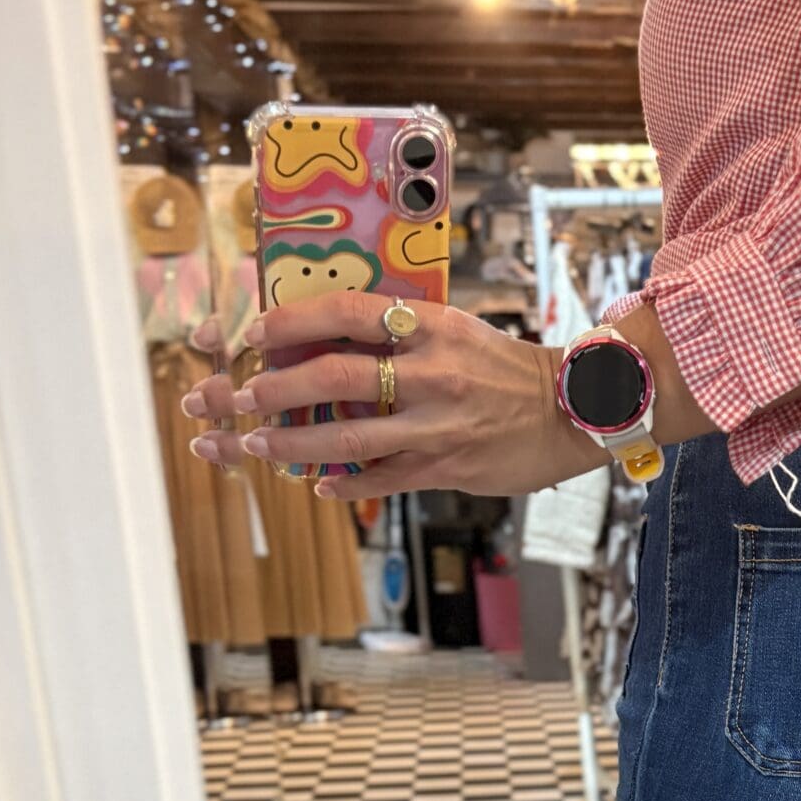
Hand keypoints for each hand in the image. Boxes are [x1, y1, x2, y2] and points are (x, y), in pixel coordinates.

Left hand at [181, 294, 707, 499]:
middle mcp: (429, 373)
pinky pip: (381, 479)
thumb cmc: (505, 368)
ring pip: (346, 437)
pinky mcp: (446, 467)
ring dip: (288, 444)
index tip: (249, 335)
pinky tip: (315, 486)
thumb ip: (397, 331)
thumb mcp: (454, 330)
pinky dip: (344, 484)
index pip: (343, 314)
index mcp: (429, 326)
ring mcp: (437, 424)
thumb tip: (326, 339)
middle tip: (227, 397)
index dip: (288, 323)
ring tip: (249, 445)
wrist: (573, 410)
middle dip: (269, 390)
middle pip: (331, 378)